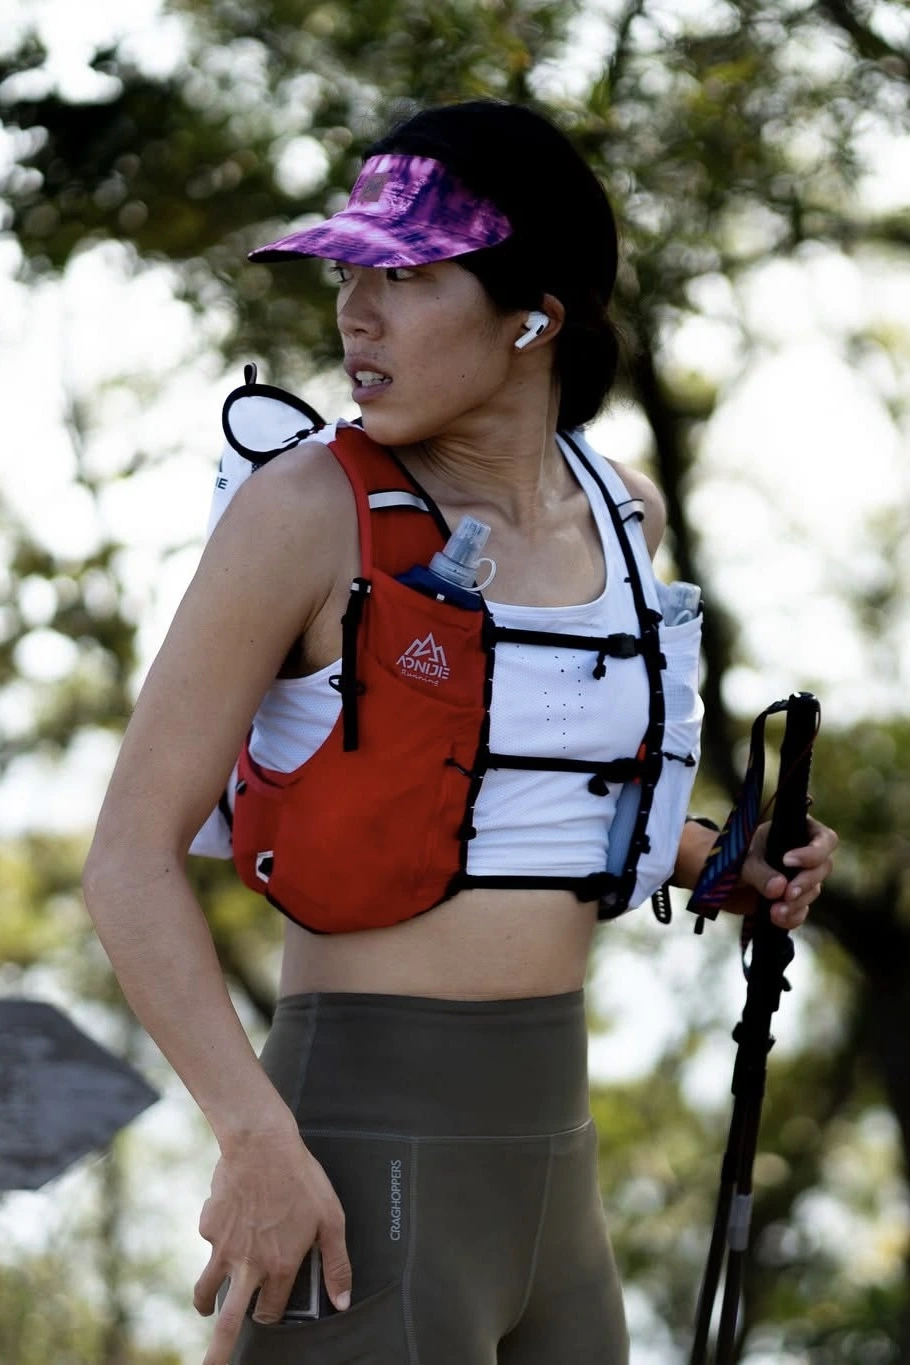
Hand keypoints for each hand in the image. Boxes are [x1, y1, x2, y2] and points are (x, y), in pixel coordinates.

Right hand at [193, 1121, 351, 1364]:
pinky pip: (209, 1241)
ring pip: (206, 1289)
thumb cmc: (301, 1179)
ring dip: (205, 1304)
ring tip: (205, 1310)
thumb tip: (342, 1300)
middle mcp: (248, 1265)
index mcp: (278, 1267)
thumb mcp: (331, 1219)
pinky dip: (217, 1239)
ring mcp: (223, 1247)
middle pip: (227, 1322)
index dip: (271, 1316)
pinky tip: (230, 1220)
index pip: (270, 1312)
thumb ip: (337, 1263)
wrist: (261, 1145)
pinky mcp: (209, 1226)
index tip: (270, 1314)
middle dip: (217, 1353)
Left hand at [729, 816, 838, 928]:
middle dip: (806, 882)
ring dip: (797, 902)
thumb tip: (780, 888)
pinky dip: (792, 916)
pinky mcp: (792, 901)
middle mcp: (802, 854)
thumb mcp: (741, 861)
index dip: (813, 852)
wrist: (716, 882)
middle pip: (823, 867)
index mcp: (794, 832)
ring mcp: (799, 879)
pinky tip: (777, 918)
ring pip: (813, 891)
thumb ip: (759, 872)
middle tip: (788, 893)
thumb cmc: (730, 859)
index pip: (824, 838)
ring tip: (775, 911)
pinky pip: (802, 911)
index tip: (787, 861)